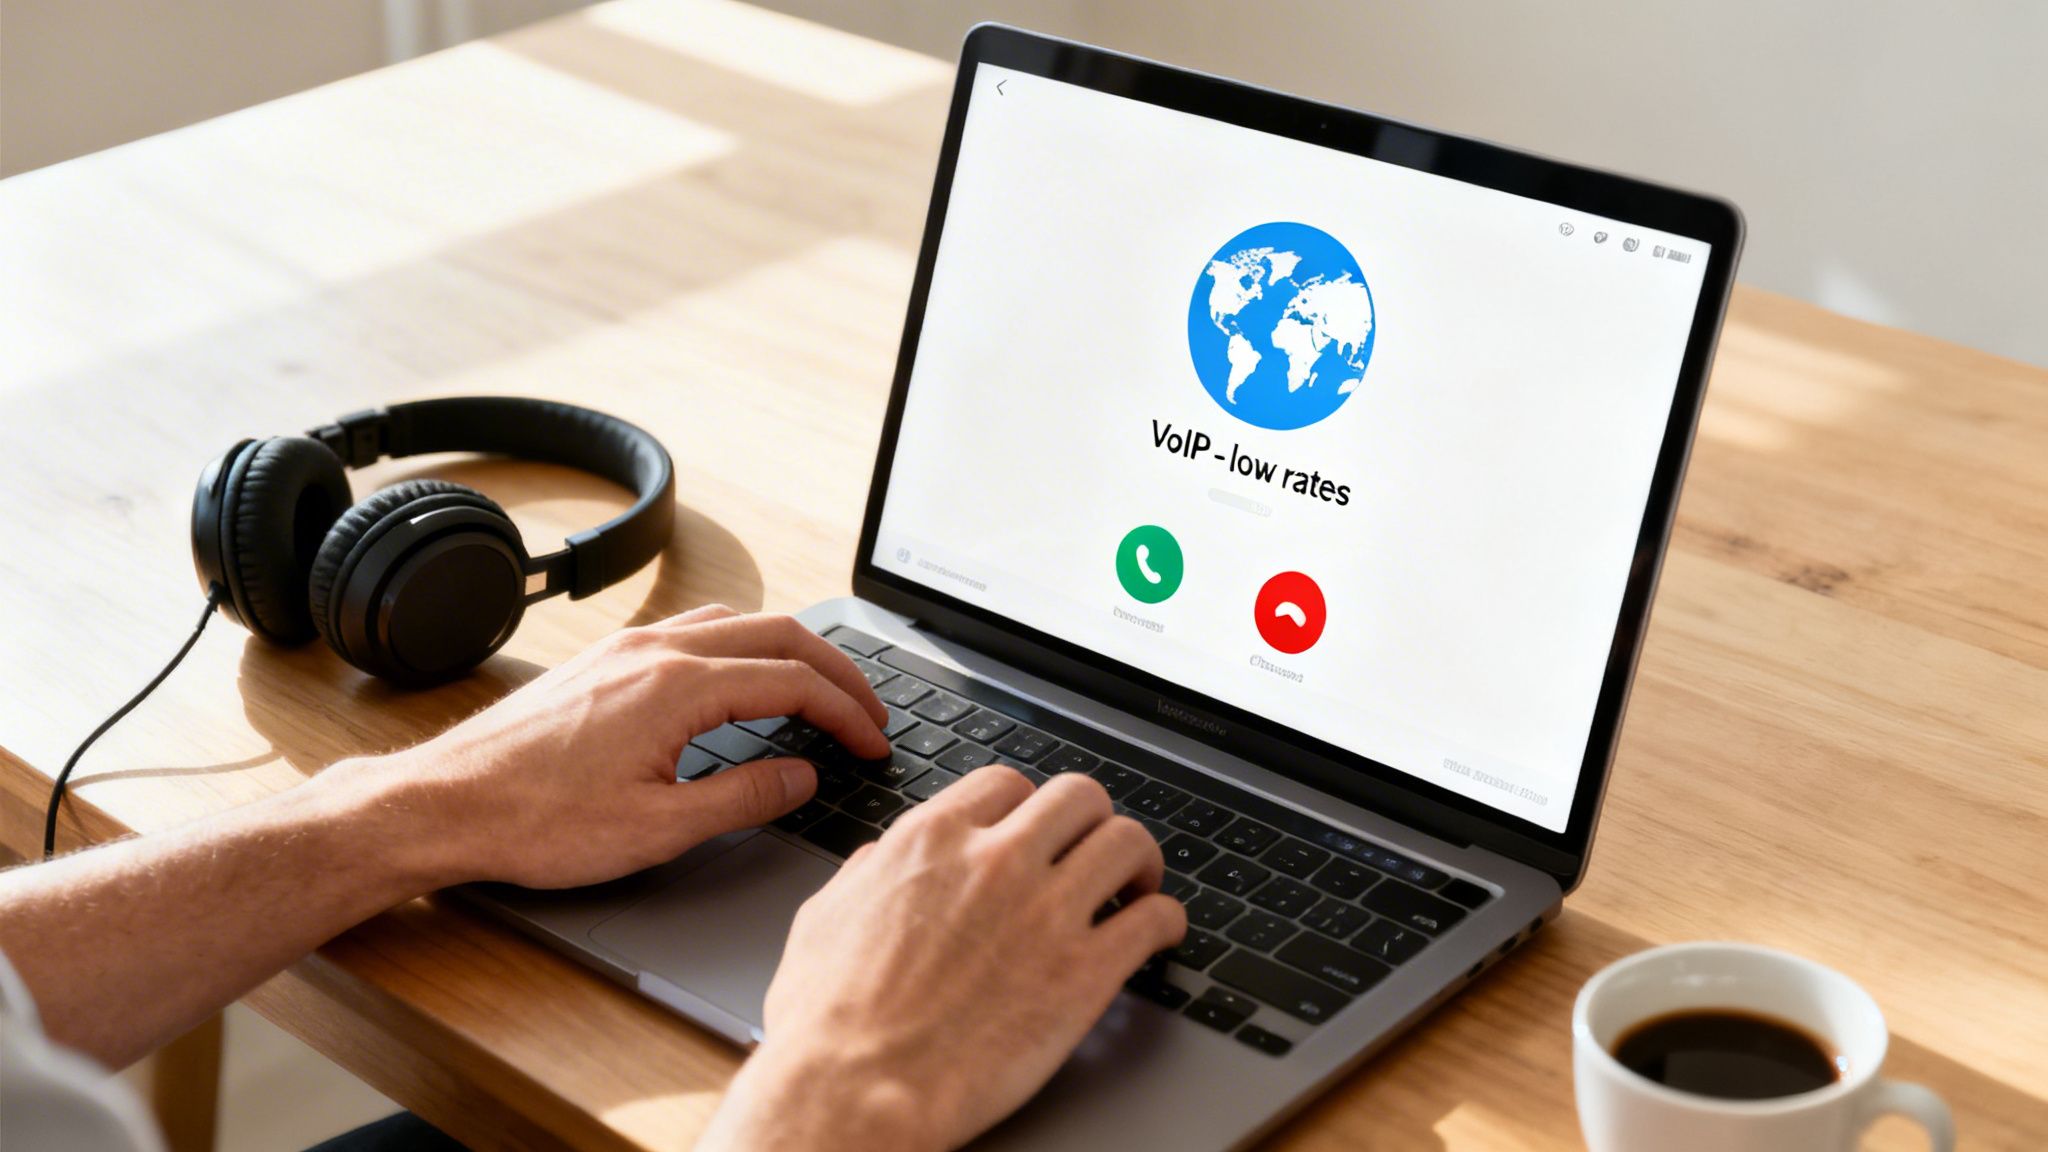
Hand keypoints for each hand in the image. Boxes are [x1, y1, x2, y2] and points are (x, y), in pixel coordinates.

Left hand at [320, 605, 888, 888]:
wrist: (444, 805)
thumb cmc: (535, 821)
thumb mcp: (657, 829)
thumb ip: (743, 797)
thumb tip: (801, 776)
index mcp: (679, 687)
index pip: (794, 682)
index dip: (848, 712)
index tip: (873, 744)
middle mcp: (655, 651)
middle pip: (778, 633)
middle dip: (836, 670)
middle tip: (869, 712)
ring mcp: (625, 650)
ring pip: (735, 622)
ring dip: (789, 650)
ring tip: (818, 691)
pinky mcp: (602, 661)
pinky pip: (694, 630)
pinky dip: (742, 647)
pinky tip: (740, 680)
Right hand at [699, 767, 1188, 1151]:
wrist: (855, 1091)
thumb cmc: (828, 1023)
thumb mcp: (824, 920)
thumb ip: (864, 877)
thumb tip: (879, 860)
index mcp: (931, 841)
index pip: (1006, 783)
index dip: (1027, 806)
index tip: (1036, 831)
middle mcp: (995, 860)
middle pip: (1078, 795)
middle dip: (1091, 820)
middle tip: (1093, 851)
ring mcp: (1045, 912)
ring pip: (1127, 842)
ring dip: (1140, 861)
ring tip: (1138, 885)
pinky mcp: (1084, 973)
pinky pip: (1154, 919)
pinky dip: (1167, 920)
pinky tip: (1160, 933)